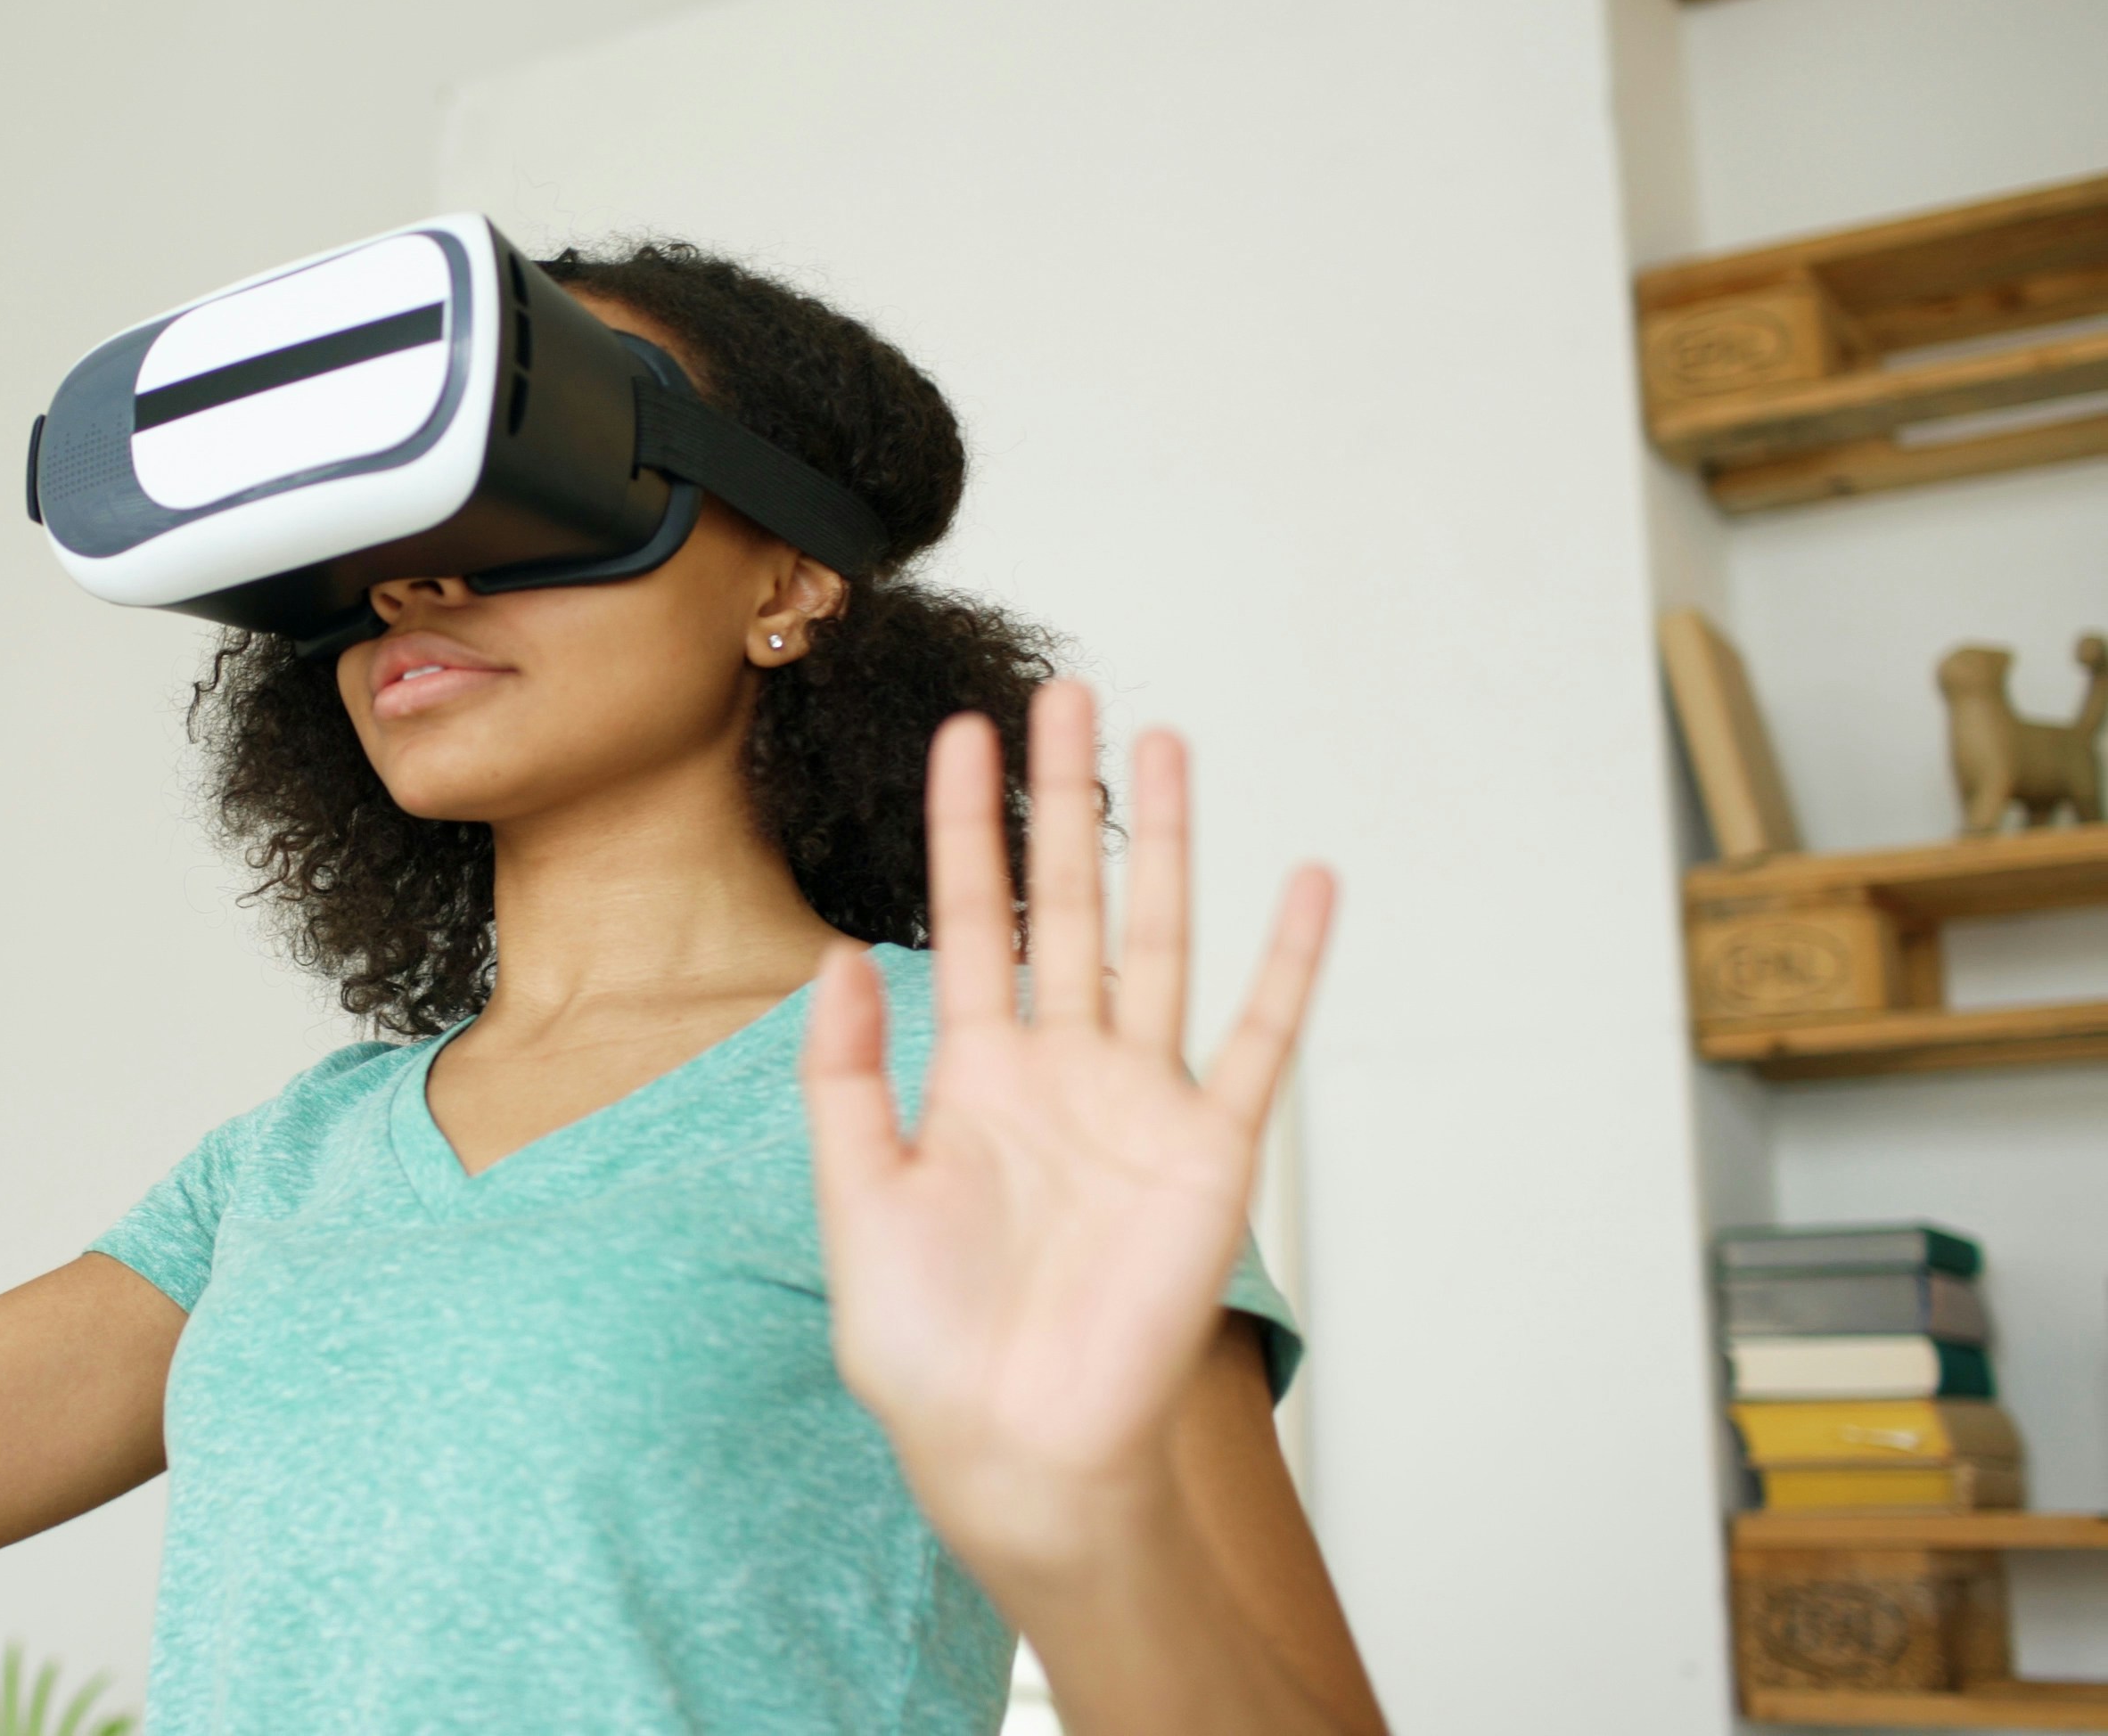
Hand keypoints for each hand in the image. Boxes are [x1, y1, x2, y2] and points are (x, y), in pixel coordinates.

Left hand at [800, 680, 1332, 1578]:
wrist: (1014, 1449)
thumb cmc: (927, 1349)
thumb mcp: (852, 1198)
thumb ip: (841, 1078)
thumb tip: (836, 957)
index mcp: (973, 1075)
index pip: (973, 917)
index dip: (971, 826)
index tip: (964, 735)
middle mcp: (1061, 1070)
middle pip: (1071, 902)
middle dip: (1068, 801)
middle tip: (1067, 694)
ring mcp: (1140, 1103)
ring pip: (1161, 941)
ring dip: (1167, 844)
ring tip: (1165, 743)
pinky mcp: (1210, 1154)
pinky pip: (1259, 1041)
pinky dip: (1287, 962)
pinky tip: (1306, 882)